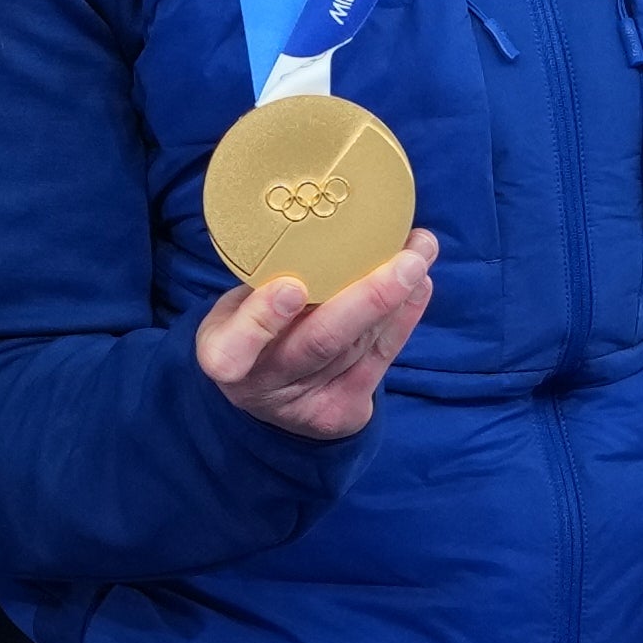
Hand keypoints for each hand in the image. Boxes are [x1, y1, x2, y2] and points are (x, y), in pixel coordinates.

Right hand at [195, 232, 434, 439]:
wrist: (265, 396)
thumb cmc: (248, 330)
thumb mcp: (232, 307)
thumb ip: (264, 283)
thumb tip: (326, 230)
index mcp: (221, 355)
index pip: (232, 350)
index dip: (262, 320)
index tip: (291, 287)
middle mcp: (263, 385)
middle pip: (318, 344)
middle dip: (368, 299)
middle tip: (406, 259)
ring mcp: (306, 405)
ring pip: (359, 347)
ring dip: (399, 296)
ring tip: (420, 252)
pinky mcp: (343, 412)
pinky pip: (379, 360)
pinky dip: (403, 318)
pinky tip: (418, 286)